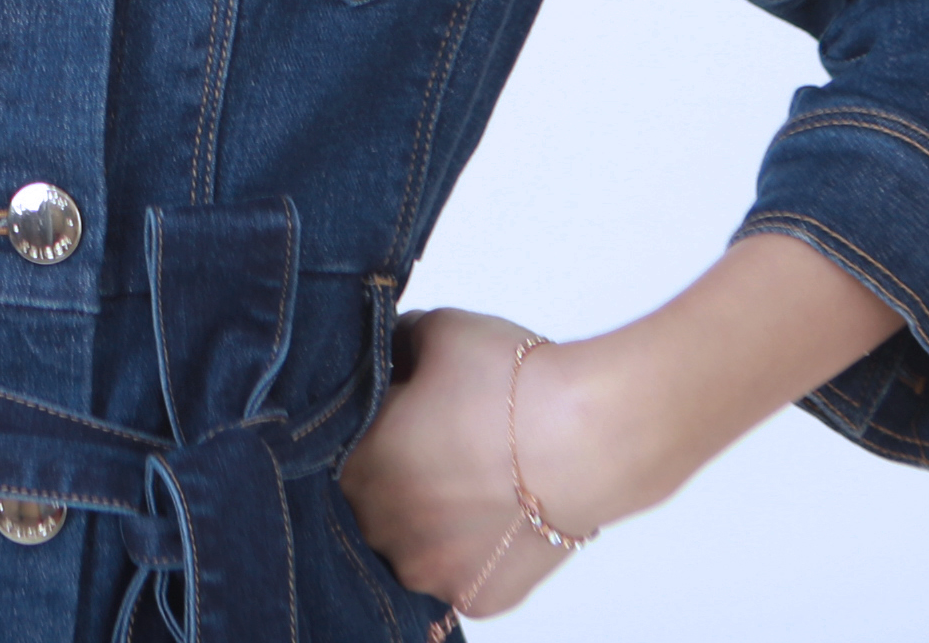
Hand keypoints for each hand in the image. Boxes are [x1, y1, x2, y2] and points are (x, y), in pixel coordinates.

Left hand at [336, 309, 589, 619]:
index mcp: (356, 466)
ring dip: (434, 520)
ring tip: (478, 483)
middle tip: (449, 447)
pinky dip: (478, 550)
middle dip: (402, 476)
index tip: (410, 412)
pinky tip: (503, 517)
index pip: (343, 449)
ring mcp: (428, 572)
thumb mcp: (440, 329)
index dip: (377, 427)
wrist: (585, 439)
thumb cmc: (507, 382)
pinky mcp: (476, 598)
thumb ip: (400, 340)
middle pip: (376, 503)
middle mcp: (378, 530)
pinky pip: (464, 574)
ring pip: (415, 546)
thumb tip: (395, 352)